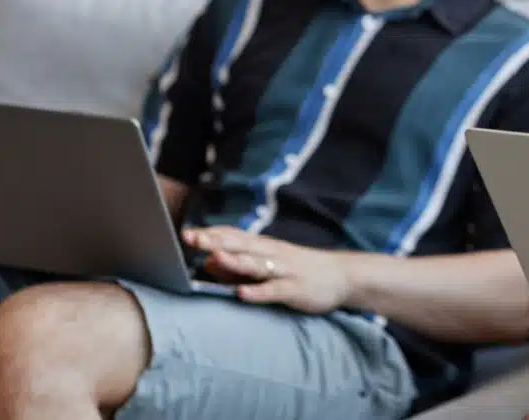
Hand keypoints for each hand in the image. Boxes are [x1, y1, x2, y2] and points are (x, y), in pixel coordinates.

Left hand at [182, 226, 350, 314]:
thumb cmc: (300, 271)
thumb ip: (238, 266)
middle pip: (240, 244)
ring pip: (255, 264)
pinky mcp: (295, 288)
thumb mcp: (267, 266)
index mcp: (264, 247)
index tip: (186, 233)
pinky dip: (257, 291)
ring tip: (213, 258)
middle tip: (191, 237)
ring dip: (234, 261)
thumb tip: (208, 262)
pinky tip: (242, 293)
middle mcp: (272, 254)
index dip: (211, 233)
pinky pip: (274, 290)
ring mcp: (283, 270)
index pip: (234, 235)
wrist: (343, 276)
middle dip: (215, 241)